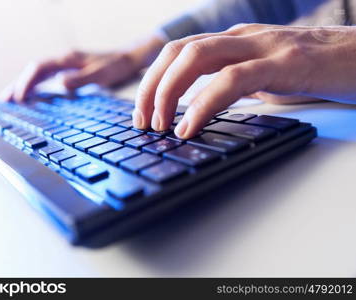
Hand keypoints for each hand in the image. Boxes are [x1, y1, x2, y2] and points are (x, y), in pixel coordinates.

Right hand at [1, 50, 137, 101]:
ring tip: (10, 99)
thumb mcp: (101, 73)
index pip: (39, 68)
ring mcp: (65, 66)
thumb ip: (81, 79)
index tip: (19, 98)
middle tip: (4, 100)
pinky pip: (47, 78)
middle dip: (18, 84)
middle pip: (33, 70)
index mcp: (67, 59)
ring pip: (38, 74)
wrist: (128, 59)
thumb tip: (60, 84)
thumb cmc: (116, 66)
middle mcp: (63, 61)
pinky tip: (32, 96)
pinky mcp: (69, 72)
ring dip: (24, 85)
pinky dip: (36, 87)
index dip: (27, 83)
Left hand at [133, 24, 355, 138]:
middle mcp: (240, 38)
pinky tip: (190, 126)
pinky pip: (231, 79)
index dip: (152, 81)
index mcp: (232, 41)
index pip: (177, 53)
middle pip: (177, 52)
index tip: (142, 112)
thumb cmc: (311, 70)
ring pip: (196, 58)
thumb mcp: (259, 76)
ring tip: (160, 126)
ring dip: (168, 93)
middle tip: (143, 122)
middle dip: (152, 88)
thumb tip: (199, 109)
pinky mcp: (282, 63)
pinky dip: (203, 103)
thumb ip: (230, 83)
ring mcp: (260, 46)